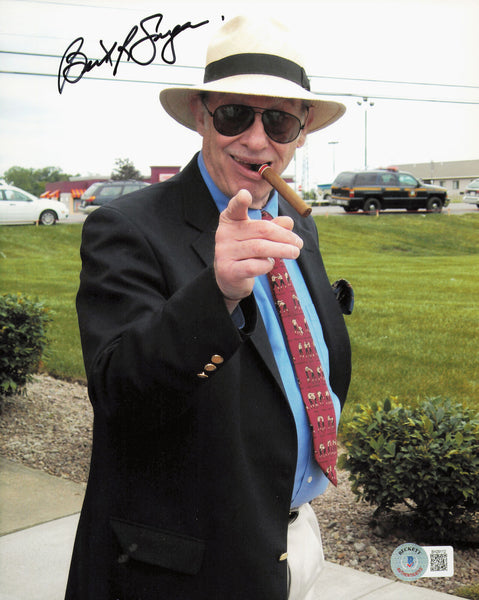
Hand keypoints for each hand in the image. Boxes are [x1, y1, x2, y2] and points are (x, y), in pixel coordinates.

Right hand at [214, 189, 302, 310]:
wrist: (230, 277)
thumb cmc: (247, 251)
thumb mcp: (260, 236)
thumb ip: (274, 226)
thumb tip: (289, 222)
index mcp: (231, 219)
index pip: (235, 208)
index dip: (240, 201)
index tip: (245, 194)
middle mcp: (224, 234)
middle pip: (261, 230)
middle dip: (284, 236)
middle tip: (299, 243)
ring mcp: (223, 252)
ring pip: (259, 248)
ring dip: (282, 250)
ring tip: (295, 253)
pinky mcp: (228, 270)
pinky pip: (253, 266)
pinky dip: (266, 264)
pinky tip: (270, 263)